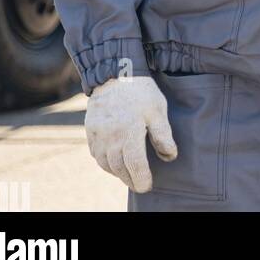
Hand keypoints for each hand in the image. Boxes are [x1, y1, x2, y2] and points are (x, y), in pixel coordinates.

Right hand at [85, 76, 176, 192]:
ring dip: (116, 173)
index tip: (147, 186)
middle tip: (139, 185)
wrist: (115, 72)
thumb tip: (169, 157)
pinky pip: (95, 152)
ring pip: (105, 162)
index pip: (135, 165)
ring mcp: (97, 133)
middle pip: (119, 167)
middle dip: (129, 179)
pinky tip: (112, 163)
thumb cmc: (141, 91)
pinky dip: (104, 162)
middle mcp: (110, 137)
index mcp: (129, 133)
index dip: (141, 179)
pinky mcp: (90, 128)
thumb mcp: (158, 111)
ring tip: (127, 176)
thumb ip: (163, 136)